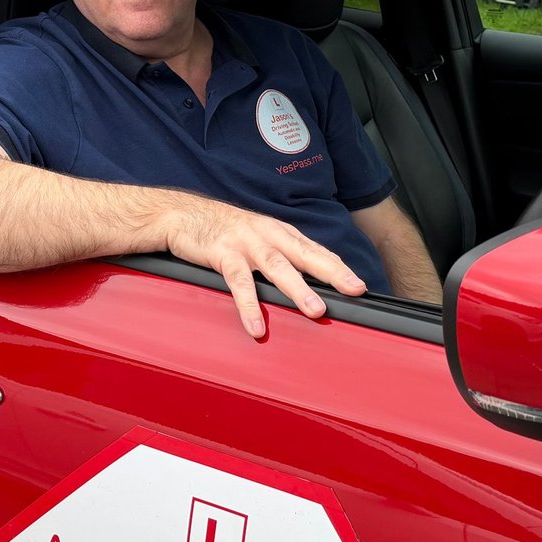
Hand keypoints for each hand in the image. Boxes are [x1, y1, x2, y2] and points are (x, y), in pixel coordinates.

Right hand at [162, 199, 365, 337]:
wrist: (181, 214)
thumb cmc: (222, 230)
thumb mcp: (256, 237)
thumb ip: (278, 256)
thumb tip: (301, 283)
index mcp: (279, 232)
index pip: (315, 250)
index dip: (338, 266)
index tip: (360, 285)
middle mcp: (268, 234)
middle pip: (306, 254)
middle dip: (332, 272)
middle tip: (354, 289)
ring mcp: (246, 243)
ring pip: (277, 266)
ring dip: (298, 289)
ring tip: (316, 310)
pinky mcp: (223, 254)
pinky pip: (240, 282)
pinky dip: (250, 306)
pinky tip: (257, 327)